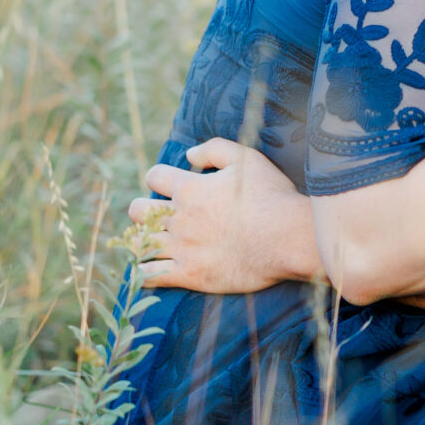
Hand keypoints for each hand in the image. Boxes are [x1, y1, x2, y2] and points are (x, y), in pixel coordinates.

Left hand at [128, 139, 317, 292]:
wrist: (287, 238)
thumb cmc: (271, 196)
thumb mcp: (247, 159)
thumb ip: (214, 149)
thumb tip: (188, 154)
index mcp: (189, 189)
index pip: (154, 177)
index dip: (159, 178)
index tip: (170, 185)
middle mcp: (179, 218)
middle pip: (137, 210)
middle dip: (143, 209)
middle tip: (159, 216)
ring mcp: (182, 248)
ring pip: (139, 243)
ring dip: (141, 241)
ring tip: (152, 242)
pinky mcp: (190, 274)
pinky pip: (150, 275)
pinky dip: (142, 272)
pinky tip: (147, 270)